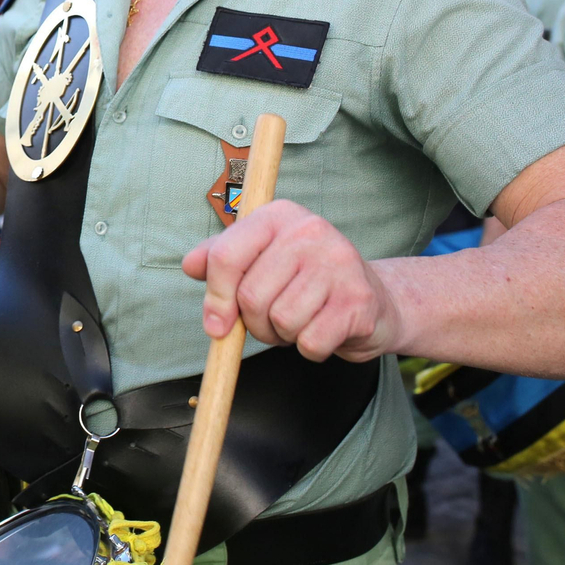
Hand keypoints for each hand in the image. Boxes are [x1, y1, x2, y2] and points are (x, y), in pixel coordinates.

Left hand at [183, 200, 402, 362]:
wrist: (375, 300)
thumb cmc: (305, 280)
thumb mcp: (260, 258)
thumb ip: (220, 259)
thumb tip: (190, 265)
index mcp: (278, 215)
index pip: (226, 256)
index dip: (214, 296)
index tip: (216, 324)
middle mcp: (310, 230)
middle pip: (250, 296)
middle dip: (254, 323)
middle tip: (272, 320)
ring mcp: (339, 263)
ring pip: (280, 321)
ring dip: (282, 336)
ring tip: (301, 320)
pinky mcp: (359, 301)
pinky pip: (310, 342)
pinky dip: (309, 349)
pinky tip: (323, 330)